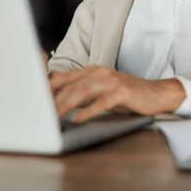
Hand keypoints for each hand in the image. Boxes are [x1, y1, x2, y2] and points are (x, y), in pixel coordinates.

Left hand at [49, 67, 185, 122]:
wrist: (157, 94)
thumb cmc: (128, 95)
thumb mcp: (102, 91)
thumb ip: (83, 93)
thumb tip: (59, 102)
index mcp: (93, 71)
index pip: (64, 78)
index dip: (48, 91)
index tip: (34, 103)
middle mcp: (100, 73)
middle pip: (70, 86)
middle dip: (53, 101)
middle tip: (41, 115)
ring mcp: (111, 81)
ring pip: (82, 91)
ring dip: (66, 105)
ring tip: (54, 117)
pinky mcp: (122, 92)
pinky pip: (101, 102)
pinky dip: (88, 111)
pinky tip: (78, 120)